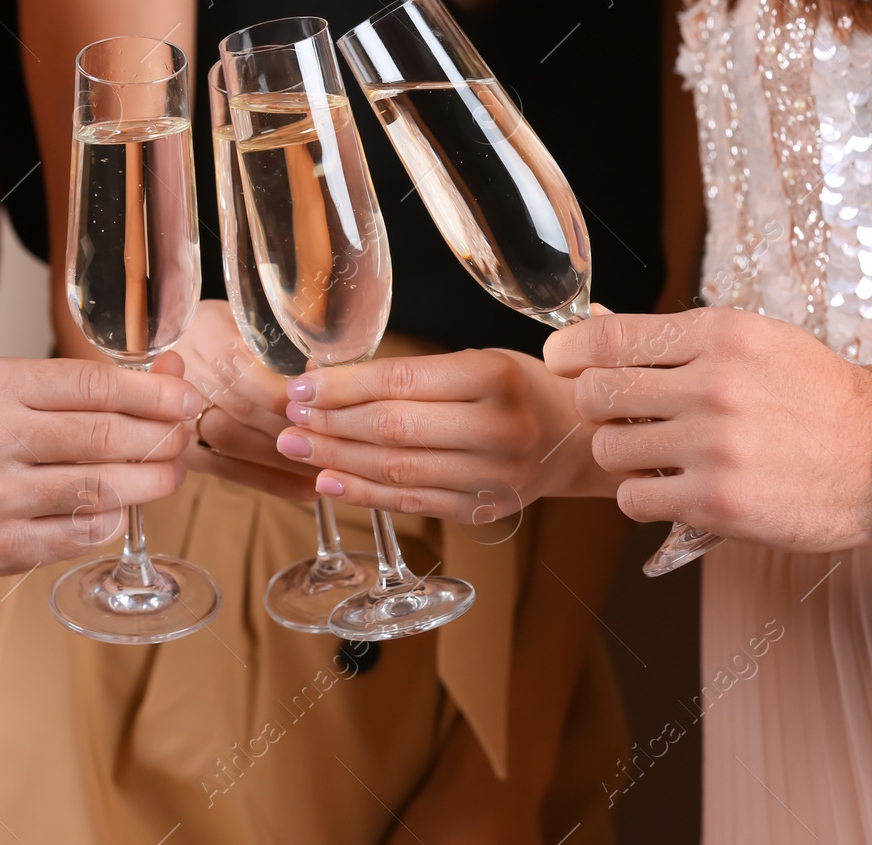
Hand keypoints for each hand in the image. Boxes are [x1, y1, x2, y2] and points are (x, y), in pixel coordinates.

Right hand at [0, 351, 201, 572]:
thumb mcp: (30, 388)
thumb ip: (100, 383)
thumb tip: (174, 377)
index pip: (92, 386)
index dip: (152, 394)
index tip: (186, 400)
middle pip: (101, 438)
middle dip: (158, 438)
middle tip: (182, 439)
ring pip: (98, 491)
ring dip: (150, 482)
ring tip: (169, 473)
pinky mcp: (2, 545)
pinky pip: (83, 534)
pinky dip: (116, 518)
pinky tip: (122, 504)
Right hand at [172, 300, 317, 498]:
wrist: (164, 351)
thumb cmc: (221, 332)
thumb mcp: (246, 317)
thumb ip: (279, 342)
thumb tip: (321, 371)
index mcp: (210, 339)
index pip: (248, 373)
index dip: (288, 396)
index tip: (327, 406)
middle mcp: (191, 381)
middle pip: (245, 412)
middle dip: (295, 430)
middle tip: (342, 442)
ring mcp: (183, 420)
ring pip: (238, 444)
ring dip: (287, 460)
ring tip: (332, 467)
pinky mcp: (188, 452)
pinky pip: (231, 471)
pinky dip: (272, 483)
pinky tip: (307, 488)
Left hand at [271, 349, 609, 522]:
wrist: (581, 439)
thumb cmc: (522, 389)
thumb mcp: (481, 361)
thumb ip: (416, 373)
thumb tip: (330, 379)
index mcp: (496, 376)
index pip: (402, 379)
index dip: (343, 386)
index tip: (301, 385)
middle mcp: (498, 428)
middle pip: (394, 428)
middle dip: (331, 423)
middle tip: (290, 418)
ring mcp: (493, 475)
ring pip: (398, 469)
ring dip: (338, 459)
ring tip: (297, 447)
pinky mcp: (483, 509)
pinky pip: (412, 502)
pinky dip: (364, 493)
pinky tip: (329, 481)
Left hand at [543, 307, 871, 552]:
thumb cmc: (817, 398)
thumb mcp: (759, 342)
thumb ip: (687, 344)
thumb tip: (600, 341)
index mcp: (721, 335)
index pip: (610, 335)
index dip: (571, 350)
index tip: (560, 359)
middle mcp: (714, 385)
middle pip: (597, 393)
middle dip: (598, 407)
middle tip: (622, 418)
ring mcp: (714, 444)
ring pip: (610, 449)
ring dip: (622, 455)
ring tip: (657, 455)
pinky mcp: (717, 500)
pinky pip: (634, 497)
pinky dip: (643, 496)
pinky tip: (672, 489)